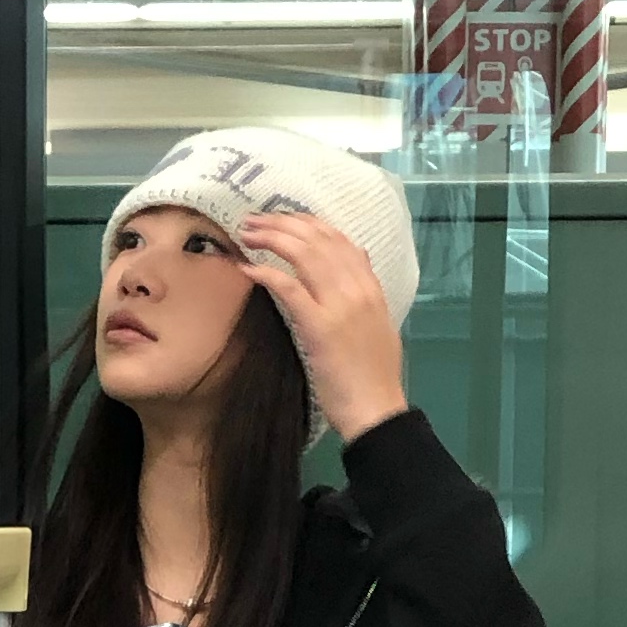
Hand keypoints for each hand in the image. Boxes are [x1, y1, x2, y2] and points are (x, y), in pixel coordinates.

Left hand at [237, 204, 406, 439]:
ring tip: (246, 233)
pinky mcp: (320, 326)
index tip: (282, 218)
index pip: (338, 238)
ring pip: (303, 254)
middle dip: (281, 223)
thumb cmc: (374, 374)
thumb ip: (367, 288)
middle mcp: (357, 288)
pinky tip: (247, 267)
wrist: (377, 408)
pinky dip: (267, 273)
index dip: (306, 222)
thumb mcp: (379, 322)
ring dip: (271, 238)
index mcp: (370, 286)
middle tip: (253, 220)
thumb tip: (359, 256)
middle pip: (317, 239)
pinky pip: (289, 288)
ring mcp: (340, 305)